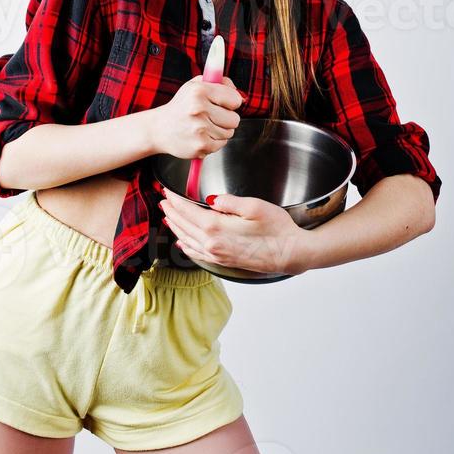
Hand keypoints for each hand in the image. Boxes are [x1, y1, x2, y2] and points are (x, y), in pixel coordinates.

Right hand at [150, 75, 243, 158]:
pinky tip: (201, 135)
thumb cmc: (181, 106)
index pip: (235, 99)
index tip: (224, 104)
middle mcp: (199, 109)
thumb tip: (240, 93)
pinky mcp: (200, 145)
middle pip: (235, 119)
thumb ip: (219, 82)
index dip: (231, 102)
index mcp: (199, 91)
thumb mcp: (196, 85)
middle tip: (212, 117)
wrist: (160, 129)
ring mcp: (200, 129)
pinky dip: (214, 141)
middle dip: (227, 118)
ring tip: (203, 126)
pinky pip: (222, 144)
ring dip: (220, 130)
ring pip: (229, 132)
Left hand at [159, 188, 308, 275]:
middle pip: (183, 225)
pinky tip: (182, 241)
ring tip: (168, 216)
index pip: (187, 211)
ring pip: (187, 239)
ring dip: (175, 227)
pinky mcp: (223, 261)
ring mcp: (217, 255)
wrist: (290, 253)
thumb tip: (211, 199)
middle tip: (163, 201)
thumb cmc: (277, 229)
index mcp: (216, 227)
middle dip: (171, 212)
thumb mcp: (254, 206)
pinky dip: (185, 245)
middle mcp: (212, 244)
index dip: (174, 200)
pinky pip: (196, 253)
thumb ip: (229, 201)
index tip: (166, 192)